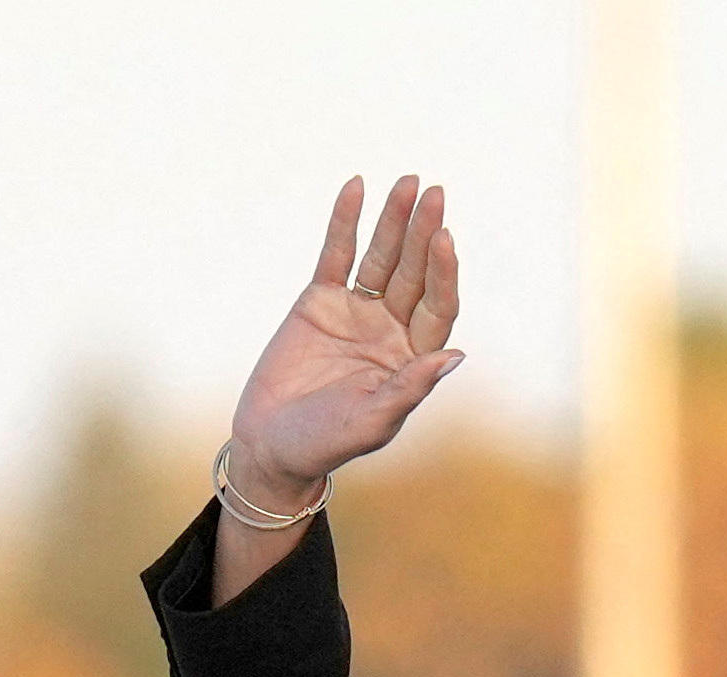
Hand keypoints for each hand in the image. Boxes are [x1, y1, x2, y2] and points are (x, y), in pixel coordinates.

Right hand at [226, 174, 462, 508]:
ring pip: (381, 258)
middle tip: (433, 191)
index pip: (437, 306)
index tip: (444, 237)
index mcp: (413, 358)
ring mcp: (357, 312)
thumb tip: (453, 356)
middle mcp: (391, 330)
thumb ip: (410, 388)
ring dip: (394, 220)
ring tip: (407, 182)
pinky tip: (356, 189)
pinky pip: (336, 254)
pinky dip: (345, 222)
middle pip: (414, 273)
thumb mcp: (372, 422)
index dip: (443, 272)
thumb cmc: (326, 444)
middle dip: (423, 233)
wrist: (272, 444)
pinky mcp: (319, 301)